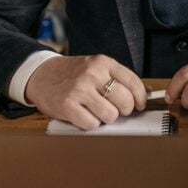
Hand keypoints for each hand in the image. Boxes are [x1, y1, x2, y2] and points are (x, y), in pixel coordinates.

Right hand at [24, 55, 146, 129]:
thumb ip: (119, 78)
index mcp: (102, 62)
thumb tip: (147, 92)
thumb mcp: (96, 67)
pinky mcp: (68, 106)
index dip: (140, 98)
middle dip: (124, 110)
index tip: (139, 105)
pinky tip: (83, 114)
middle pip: (125, 101)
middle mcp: (92, 74)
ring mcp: (79, 90)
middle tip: (117, 109)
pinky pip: (92, 124)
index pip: (133, 82)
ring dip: (106, 117)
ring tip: (96, 110)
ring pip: (110, 115)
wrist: (41, 74)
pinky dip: (90, 123)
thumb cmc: (71, 73)